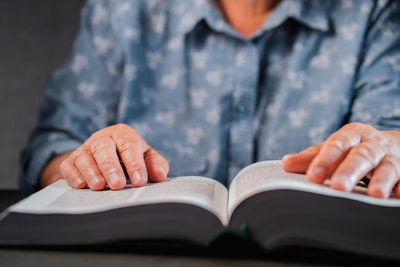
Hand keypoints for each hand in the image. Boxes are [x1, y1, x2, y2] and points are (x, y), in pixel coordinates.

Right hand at [57, 123, 168, 189]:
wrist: (105, 158)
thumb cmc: (130, 158)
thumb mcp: (146, 158)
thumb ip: (155, 165)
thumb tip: (160, 175)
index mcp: (123, 134)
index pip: (129, 146)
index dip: (135, 164)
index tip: (140, 181)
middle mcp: (103, 139)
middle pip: (104, 148)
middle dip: (110, 167)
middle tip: (117, 185)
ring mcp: (85, 149)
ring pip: (84, 157)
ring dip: (91, 172)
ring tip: (99, 187)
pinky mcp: (70, 162)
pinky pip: (69, 166)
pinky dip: (74, 176)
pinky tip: (81, 185)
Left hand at [282, 122, 399, 197]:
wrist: (391, 144)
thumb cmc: (353, 149)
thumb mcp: (334, 148)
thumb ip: (311, 157)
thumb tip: (285, 164)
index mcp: (351, 134)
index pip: (336, 145)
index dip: (324, 161)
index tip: (312, 177)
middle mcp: (372, 143)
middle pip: (361, 155)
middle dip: (350, 171)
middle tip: (338, 187)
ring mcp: (392, 156)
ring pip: (387, 166)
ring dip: (382, 180)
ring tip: (375, 195)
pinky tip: (399, 196)